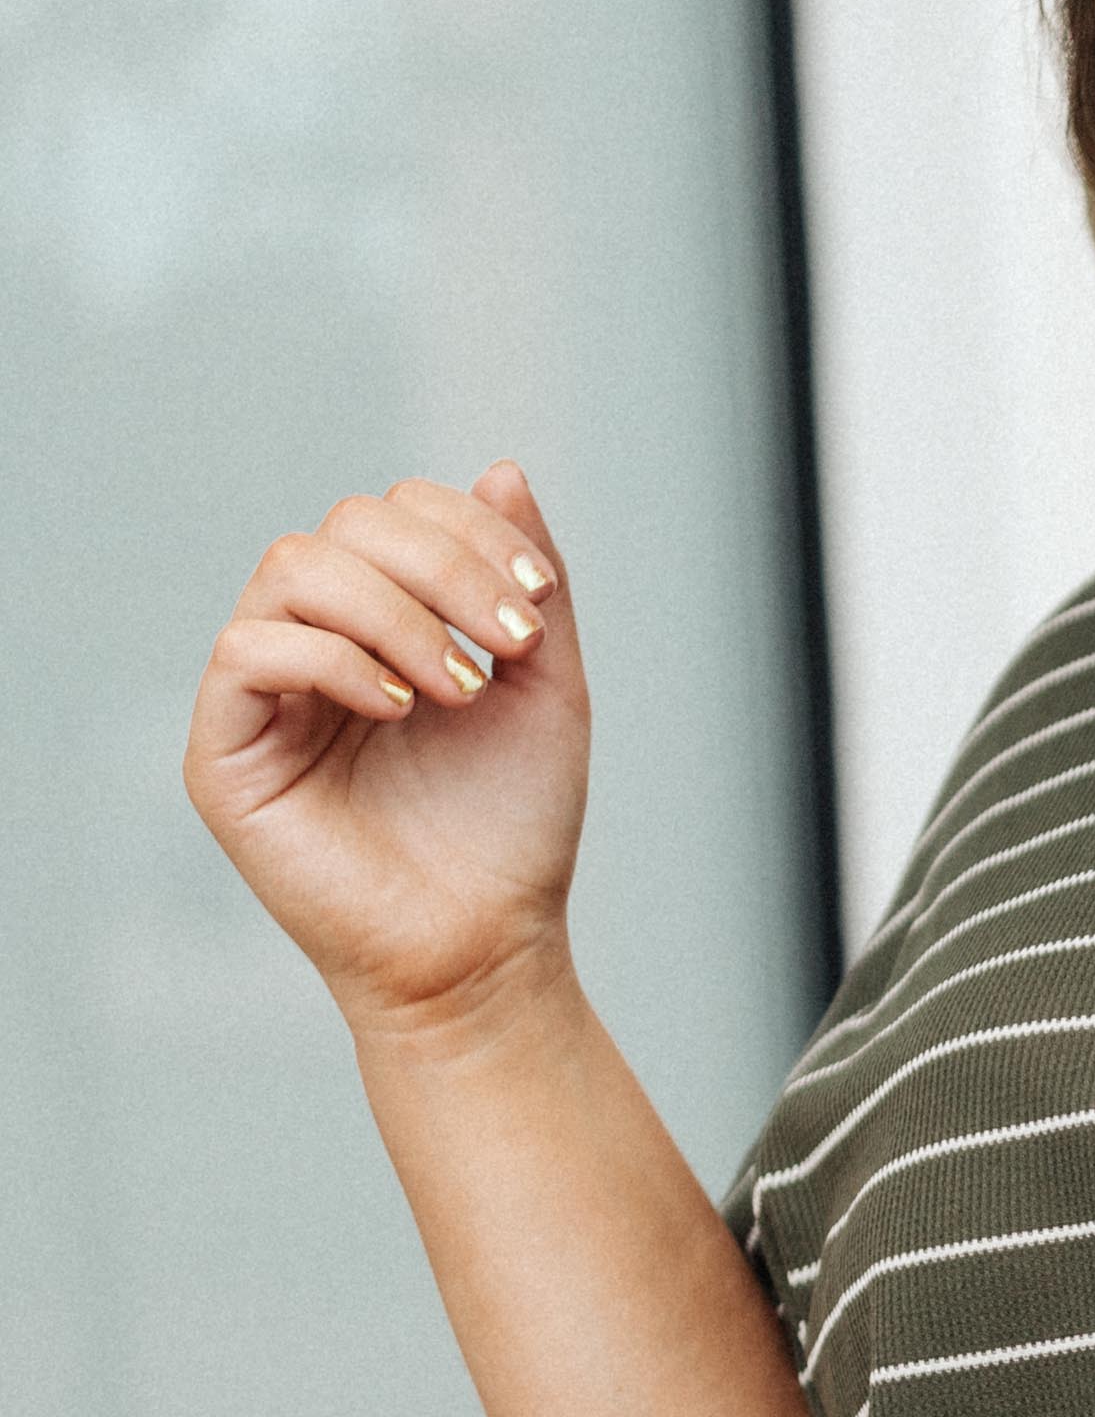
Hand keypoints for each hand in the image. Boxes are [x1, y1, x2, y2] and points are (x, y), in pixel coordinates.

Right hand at [185, 464, 584, 1035]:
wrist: (484, 947)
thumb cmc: (511, 830)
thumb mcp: (546, 687)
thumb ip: (527, 579)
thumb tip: (501, 468)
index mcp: (385, 621)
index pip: (395, 513)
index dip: (468, 531)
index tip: (537, 606)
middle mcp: (316, 642)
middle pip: (344, 525)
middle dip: (441, 567)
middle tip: (506, 646)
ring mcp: (265, 693)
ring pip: (292, 568)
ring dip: (394, 612)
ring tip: (457, 690)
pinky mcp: (227, 748)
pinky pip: (249, 649)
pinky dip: (334, 659)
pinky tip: (398, 709)